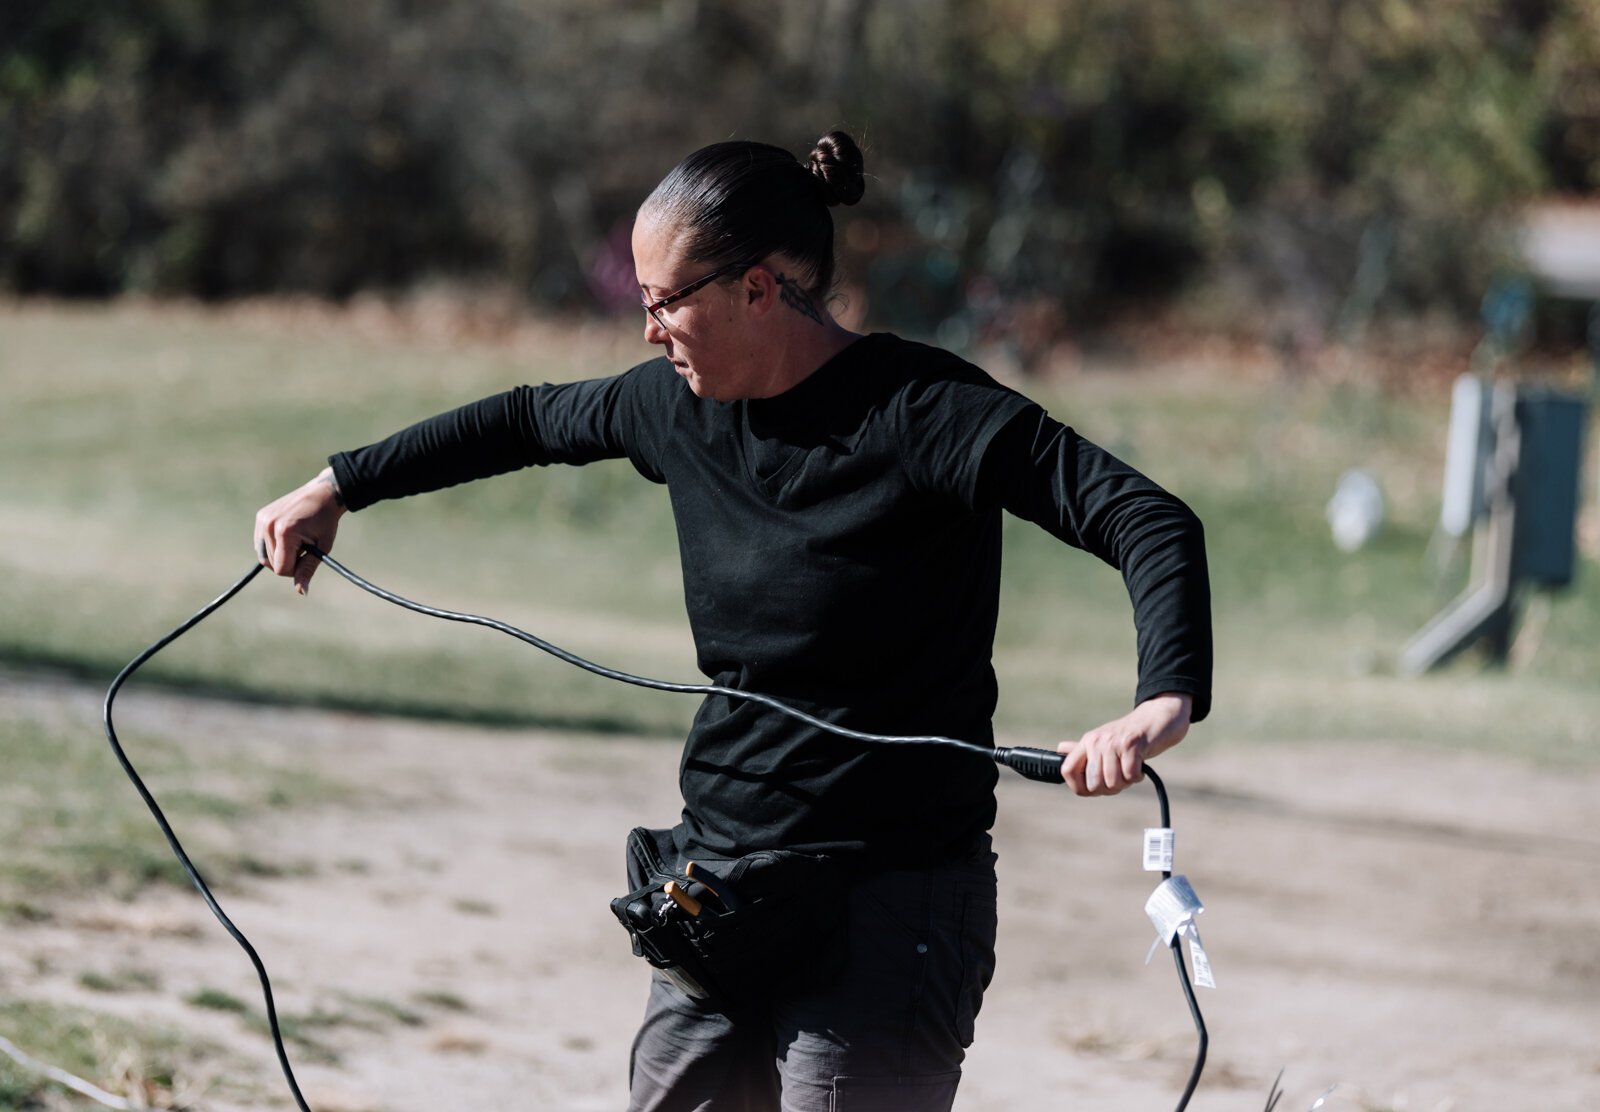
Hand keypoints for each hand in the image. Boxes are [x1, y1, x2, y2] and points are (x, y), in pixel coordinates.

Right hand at [253, 467, 346, 594]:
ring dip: (280, 555)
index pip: (281, 569)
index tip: (307, 556)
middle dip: (288, 562)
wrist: (323, 494)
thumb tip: (301, 593)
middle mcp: (269, 525)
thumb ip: (308, 569)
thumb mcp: (321, 548)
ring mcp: (262, 520)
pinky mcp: (260, 517)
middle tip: (304, 546)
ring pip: (264, 556)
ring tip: (296, 541)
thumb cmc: (326, 521)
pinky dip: (272, 547)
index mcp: (285, 533)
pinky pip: (261, 544)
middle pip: (272, 564)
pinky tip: (287, 537)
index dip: (296, 569)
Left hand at [1056, 693, 1191, 796]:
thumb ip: (1084, 749)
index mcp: (1086, 742)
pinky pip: (1130, 776)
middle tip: (1120, 778)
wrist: (1158, 716)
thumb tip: (1060, 749)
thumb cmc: (1130, 735)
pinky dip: (1137, 777)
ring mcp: (1113, 742)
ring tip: (1130, 770)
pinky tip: (1140, 767)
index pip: (1067, 770)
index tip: (1094, 789)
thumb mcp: (1103, 739)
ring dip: (1125, 783)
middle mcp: (1096, 741)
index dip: (1079, 788)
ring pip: (1112, 783)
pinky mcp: (1132, 744)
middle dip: (1109, 789)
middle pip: (1093, 784)